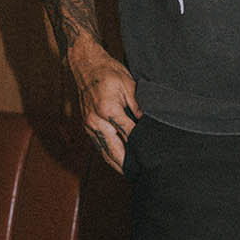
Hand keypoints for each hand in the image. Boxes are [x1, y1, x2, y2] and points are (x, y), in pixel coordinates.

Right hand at [70, 41, 140, 172]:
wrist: (86, 65)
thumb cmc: (108, 72)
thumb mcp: (129, 85)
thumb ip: (138, 106)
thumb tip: (149, 122)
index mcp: (108, 110)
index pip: (130, 135)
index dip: (142, 147)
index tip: (153, 156)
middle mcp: (96, 121)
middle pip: (115, 150)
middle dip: (129, 165)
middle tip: (145, 174)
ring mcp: (89, 125)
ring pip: (105, 152)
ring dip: (118, 164)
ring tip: (134, 174)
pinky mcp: (87, 126)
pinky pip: (99, 146)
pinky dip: (109, 156)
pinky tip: (119, 162)